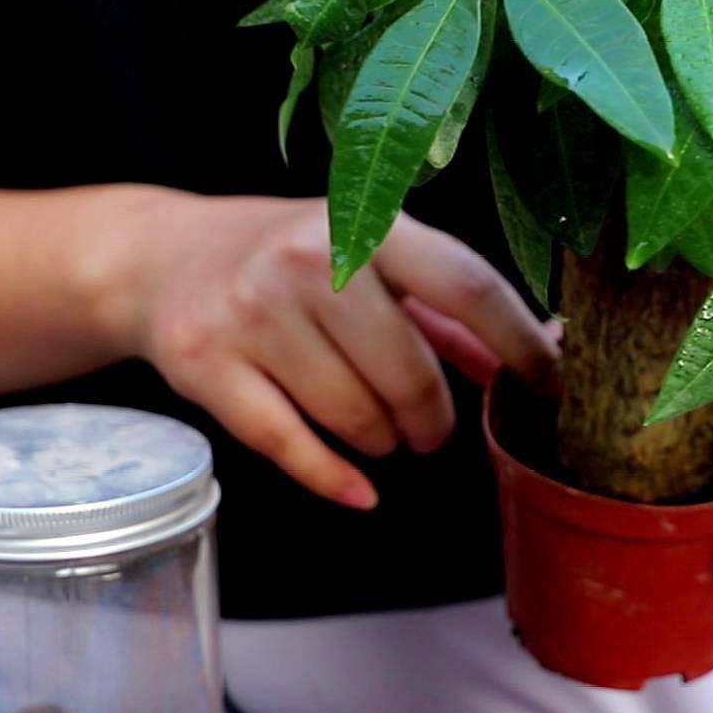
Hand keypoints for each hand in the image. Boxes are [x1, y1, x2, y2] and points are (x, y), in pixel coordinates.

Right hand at [99, 192, 558, 510]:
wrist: (160, 256)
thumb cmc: (286, 259)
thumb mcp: (367, 255)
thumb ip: (444, 307)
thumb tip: (536, 358)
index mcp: (367, 222)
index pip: (468, 287)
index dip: (519, 346)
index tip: (552, 389)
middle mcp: (309, 259)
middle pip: (409, 373)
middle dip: (432, 419)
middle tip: (428, 430)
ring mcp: (253, 310)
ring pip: (354, 416)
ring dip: (381, 440)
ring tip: (377, 429)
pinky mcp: (206, 363)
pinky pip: (291, 445)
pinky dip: (334, 478)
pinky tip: (359, 490)